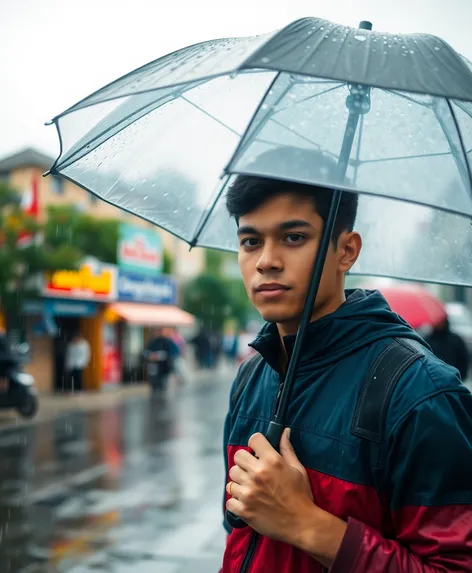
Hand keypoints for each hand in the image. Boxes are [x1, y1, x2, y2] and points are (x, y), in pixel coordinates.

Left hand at [226, 428, 315, 544]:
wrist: (302, 524)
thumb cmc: (301, 495)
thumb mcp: (297, 469)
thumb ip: (287, 449)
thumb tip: (284, 431)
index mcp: (272, 461)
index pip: (253, 439)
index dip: (256, 444)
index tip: (258, 452)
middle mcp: (257, 474)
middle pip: (237, 457)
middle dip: (245, 462)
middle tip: (253, 471)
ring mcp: (248, 492)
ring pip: (231, 478)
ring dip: (239, 483)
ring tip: (251, 489)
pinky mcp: (243, 509)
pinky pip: (229, 500)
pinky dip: (236, 502)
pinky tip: (247, 503)